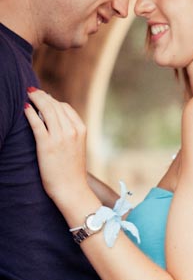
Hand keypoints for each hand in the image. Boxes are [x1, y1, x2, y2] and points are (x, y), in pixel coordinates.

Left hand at [24, 89, 88, 207]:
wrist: (71, 188)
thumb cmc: (72, 170)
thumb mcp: (77, 146)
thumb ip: (70, 132)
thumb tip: (56, 120)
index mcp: (81, 129)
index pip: (65, 107)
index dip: (53, 100)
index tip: (43, 98)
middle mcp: (71, 130)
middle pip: (55, 105)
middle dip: (42, 96)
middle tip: (32, 90)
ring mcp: (60, 137)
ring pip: (46, 110)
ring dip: (36, 99)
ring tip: (28, 94)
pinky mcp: (46, 145)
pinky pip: (37, 123)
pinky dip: (30, 113)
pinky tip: (25, 108)